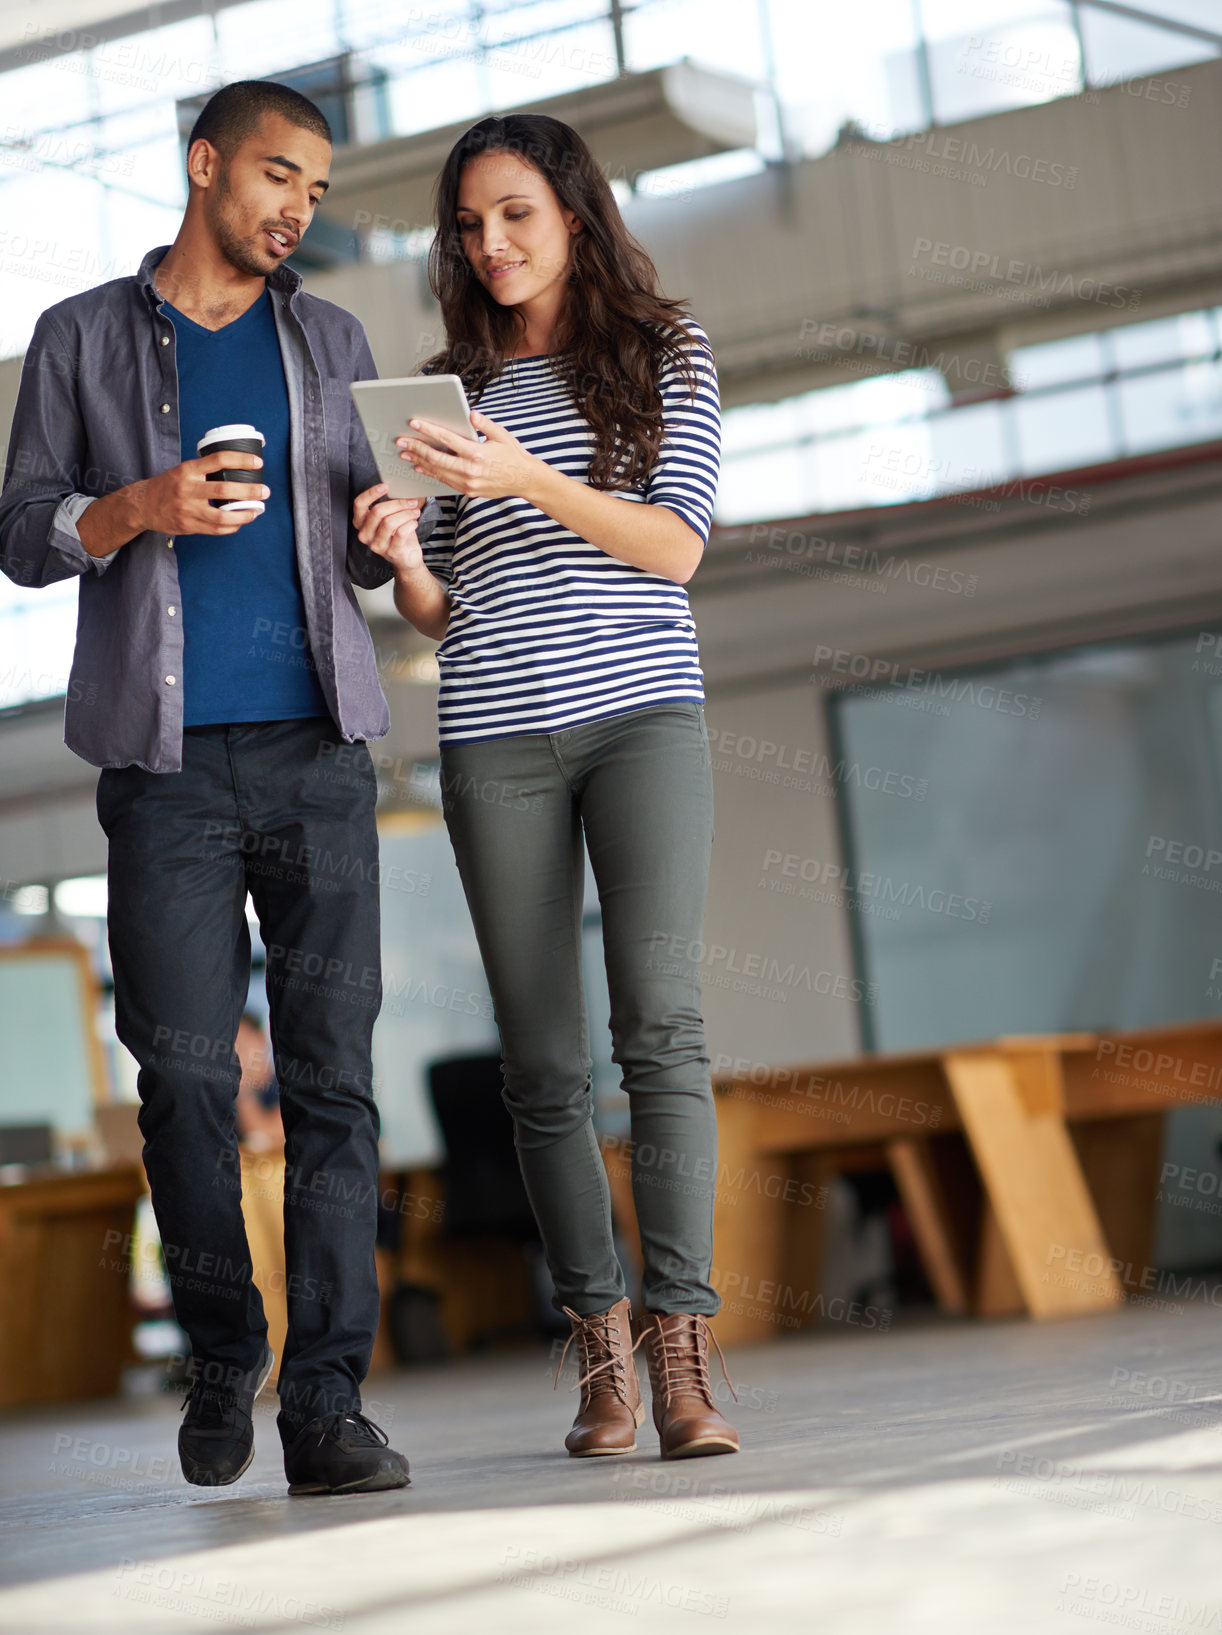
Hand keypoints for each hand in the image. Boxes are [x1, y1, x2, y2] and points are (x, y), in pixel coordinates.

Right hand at [129, 450, 268, 536]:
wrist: (143, 505)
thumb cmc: (168, 486)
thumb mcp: (183, 470)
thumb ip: (204, 470)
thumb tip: (236, 469)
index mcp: (188, 470)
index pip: (218, 460)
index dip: (241, 460)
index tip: (257, 462)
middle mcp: (188, 489)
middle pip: (224, 489)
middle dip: (249, 491)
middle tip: (264, 491)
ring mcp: (188, 509)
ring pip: (222, 516)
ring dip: (244, 515)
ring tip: (256, 511)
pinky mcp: (188, 525)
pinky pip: (216, 529)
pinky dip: (232, 527)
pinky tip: (240, 522)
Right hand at [353, 484, 426, 575]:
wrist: (406, 558)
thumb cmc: (397, 534)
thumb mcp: (389, 517)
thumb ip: (389, 504)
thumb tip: (398, 487)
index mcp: (361, 523)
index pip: (359, 504)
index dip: (371, 493)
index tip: (385, 486)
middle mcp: (365, 534)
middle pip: (377, 511)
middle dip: (397, 503)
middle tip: (411, 502)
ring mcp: (377, 545)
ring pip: (389, 522)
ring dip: (406, 513)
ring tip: (415, 512)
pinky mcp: (391, 552)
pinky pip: (401, 532)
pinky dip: (410, 524)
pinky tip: (414, 522)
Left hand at [396, 410, 542, 500]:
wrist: (525, 481)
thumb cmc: (513, 456)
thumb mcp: (501, 435)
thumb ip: (484, 424)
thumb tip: (470, 414)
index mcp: (477, 454)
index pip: (447, 439)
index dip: (428, 431)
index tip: (414, 424)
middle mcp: (471, 470)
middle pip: (436, 458)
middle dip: (416, 448)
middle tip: (401, 441)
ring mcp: (468, 483)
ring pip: (438, 471)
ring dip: (420, 461)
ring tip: (406, 453)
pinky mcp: (468, 491)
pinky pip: (445, 481)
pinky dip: (431, 473)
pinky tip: (421, 467)